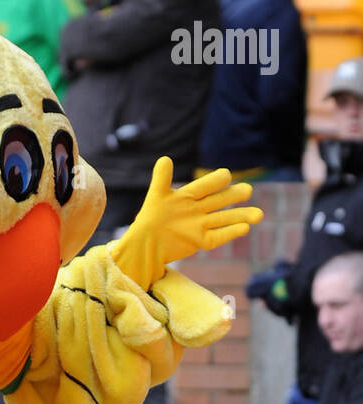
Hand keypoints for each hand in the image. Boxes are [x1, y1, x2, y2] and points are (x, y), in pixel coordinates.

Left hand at [109, 157, 262, 290]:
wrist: (144, 244)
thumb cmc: (149, 219)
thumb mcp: (156, 197)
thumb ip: (162, 179)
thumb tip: (165, 159)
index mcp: (188, 196)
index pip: (206, 185)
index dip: (215, 181)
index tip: (225, 176)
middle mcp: (198, 209)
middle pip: (220, 200)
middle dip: (234, 196)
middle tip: (248, 190)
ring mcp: (200, 225)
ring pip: (224, 218)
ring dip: (241, 216)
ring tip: (259, 215)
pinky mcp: (199, 241)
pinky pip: (217, 237)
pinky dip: (230, 232)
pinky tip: (245, 229)